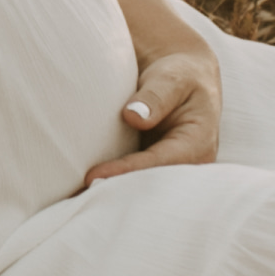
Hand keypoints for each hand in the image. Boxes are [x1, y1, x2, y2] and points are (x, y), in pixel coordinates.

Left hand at [84, 42, 223, 184]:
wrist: (183, 78)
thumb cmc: (181, 76)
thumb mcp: (173, 78)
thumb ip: (156, 96)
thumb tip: (133, 117)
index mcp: (197, 145)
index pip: (159, 163)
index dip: (127, 170)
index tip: (94, 176)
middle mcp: (185, 165)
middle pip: (148, 185)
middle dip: (116, 191)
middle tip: (79, 197)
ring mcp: (167, 169)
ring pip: (138, 188)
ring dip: (110, 193)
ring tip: (77, 199)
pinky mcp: (151, 168)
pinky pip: (130, 180)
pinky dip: (109, 185)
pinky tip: (82, 192)